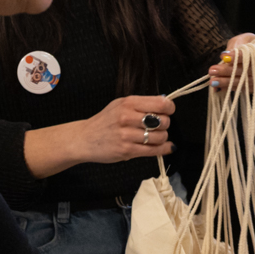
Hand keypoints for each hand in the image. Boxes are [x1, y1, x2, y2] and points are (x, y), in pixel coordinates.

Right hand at [25, 95, 174, 178]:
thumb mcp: (120, 105)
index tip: (168, 112)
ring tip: (156, 137)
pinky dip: (163, 149)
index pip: (161, 103)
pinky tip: (166, 147)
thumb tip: (165, 104)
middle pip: (163, 121)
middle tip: (159, 126)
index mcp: (128, 103)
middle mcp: (127, 117)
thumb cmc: (105, 121)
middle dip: (165, 124)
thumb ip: (140, 104)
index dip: (169, 108)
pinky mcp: (126, 150)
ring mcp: (126, 135)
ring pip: (160, 137)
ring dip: (162, 138)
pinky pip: (153, 150)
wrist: (84, 138)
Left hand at [207, 33, 254, 90]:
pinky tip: (218, 88)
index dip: (236, 56)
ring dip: (226, 82)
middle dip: (227, 71)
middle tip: (212, 70)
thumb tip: (223, 57)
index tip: (223, 56)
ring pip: (243, 82)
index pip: (250, 55)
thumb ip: (233, 47)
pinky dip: (230, 88)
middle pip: (245, 70)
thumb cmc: (246, 43)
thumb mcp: (240, 40)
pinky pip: (243, 89)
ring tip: (212, 81)